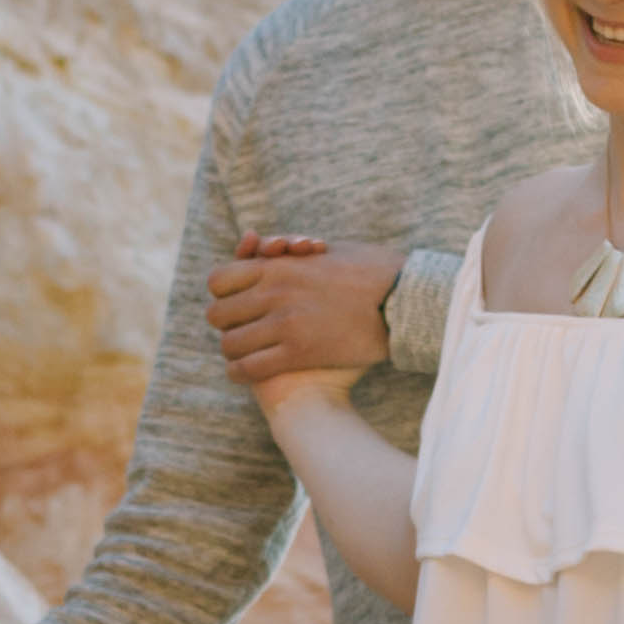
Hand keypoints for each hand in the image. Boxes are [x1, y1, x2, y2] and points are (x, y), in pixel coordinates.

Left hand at [210, 234, 396, 387]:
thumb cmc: (375, 270)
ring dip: (234, 349)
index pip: (218, 279)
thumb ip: (293, 252)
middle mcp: (274, 293)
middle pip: (218, 314)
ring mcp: (285, 323)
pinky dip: (241, 372)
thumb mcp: (327, 251)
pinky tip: (245, 372)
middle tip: (239, 328)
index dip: (222, 292)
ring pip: (230, 343)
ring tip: (244, 352)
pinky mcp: (299, 353)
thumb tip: (270, 250)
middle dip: (226, 322)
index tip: (235, 301)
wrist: (405, 298)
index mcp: (277, 265)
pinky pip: (249, 368)